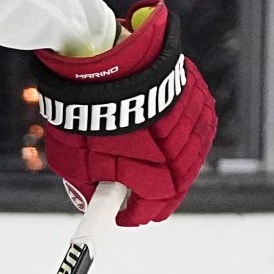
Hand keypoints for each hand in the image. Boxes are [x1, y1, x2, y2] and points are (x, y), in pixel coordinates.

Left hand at [32, 0, 217, 226]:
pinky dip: (177, 133)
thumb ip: (86, 186)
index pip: (150, 209)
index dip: (132, 215)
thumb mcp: (74, 161)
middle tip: (130, 192)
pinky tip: (156, 128)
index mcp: (158, 178)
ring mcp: (195, 127)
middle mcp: (184, 157)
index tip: (119, 215)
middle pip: (174, 187)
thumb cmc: (91, 111)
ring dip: (167, 161)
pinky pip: (193, 126)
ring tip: (140, 154)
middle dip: (152, 193)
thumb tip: (90, 198)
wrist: (108, 59)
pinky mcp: (199, 99)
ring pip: (187, 156)